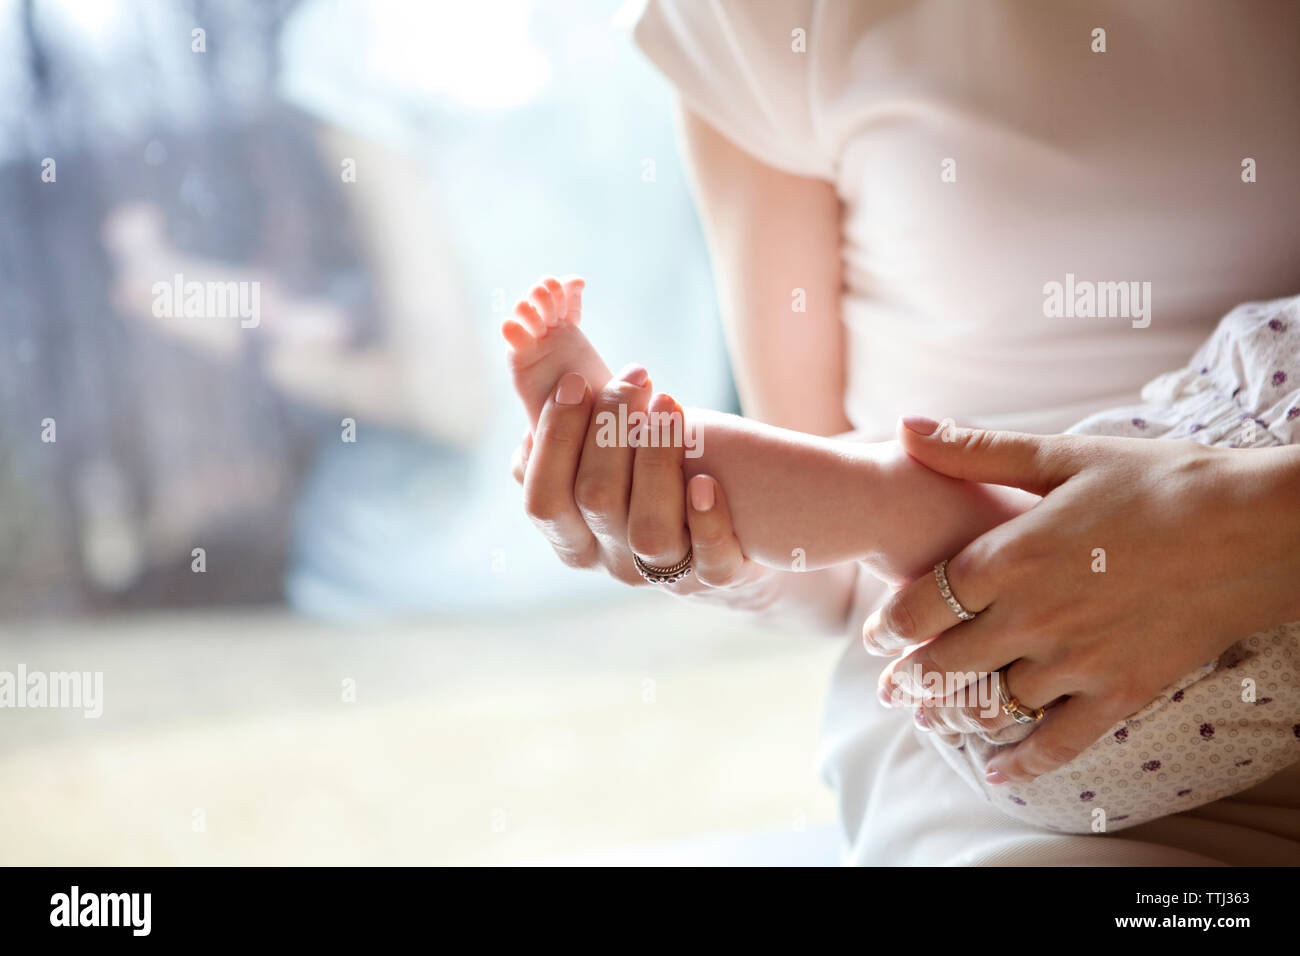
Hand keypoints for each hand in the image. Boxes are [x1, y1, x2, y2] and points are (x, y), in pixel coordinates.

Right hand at [511, 367, 774, 607]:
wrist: (737, 523)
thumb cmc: (654, 472)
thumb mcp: (607, 451)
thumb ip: (570, 425)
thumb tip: (534, 368)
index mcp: (571, 535)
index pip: (544, 498)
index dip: (555, 440)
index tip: (576, 382)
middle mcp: (611, 560)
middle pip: (596, 501)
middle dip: (612, 429)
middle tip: (635, 376)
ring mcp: (663, 574)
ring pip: (649, 532)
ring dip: (657, 460)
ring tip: (669, 405)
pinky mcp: (716, 578)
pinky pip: (710, 564)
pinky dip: (708, 520)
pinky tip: (707, 481)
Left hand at [865, 417, 1299, 783]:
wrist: (1255, 527)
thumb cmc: (1158, 482)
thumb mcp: (1062, 456)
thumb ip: (975, 451)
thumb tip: (902, 427)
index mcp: (1010, 557)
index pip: (921, 606)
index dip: (889, 626)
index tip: (875, 637)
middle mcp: (1032, 617)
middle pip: (946, 663)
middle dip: (911, 677)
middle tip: (891, 687)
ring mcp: (1076, 661)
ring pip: (992, 704)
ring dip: (955, 715)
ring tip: (932, 717)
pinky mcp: (1121, 692)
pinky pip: (1059, 743)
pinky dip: (1023, 761)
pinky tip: (999, 771)